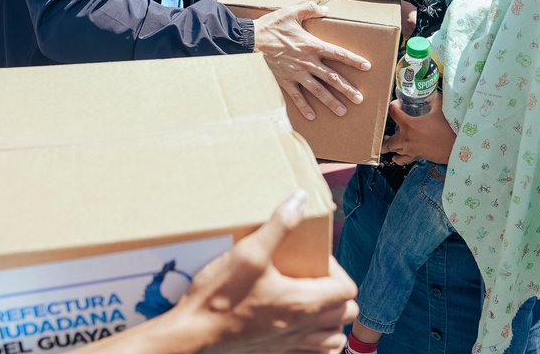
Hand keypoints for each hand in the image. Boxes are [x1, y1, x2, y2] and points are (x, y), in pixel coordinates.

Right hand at [179, 191, 357, 352]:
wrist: (192, 337)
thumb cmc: (218, 298)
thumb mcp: (248, 253)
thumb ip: (279, 225)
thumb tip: (300, 200)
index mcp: (302, 303)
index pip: (346, 289)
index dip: (337, 270)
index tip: (314, 261)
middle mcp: (302, 328)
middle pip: (345, 313)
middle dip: (338, 292)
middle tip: (314, 277)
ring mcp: (290, 346)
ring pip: (333, 340)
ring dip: (331, 321)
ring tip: (312, 302)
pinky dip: (316, 341)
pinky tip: (298, 325)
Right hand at [253, 2, 368, 120]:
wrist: (250, 41)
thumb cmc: (271, 26)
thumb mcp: (291, 12)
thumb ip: (310, 9)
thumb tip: (326, 9)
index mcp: (312, 45)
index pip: (338, 54)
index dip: (354, 60)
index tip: (367, 66)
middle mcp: (308, 62)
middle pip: (332, 78)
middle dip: (347, 89)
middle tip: (359, 99)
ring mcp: (297, 74)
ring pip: (318, 90)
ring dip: (331, 101)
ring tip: (342, 111)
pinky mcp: (285, 81)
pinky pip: (297, 97)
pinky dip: (305, 107)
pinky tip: (313, 116)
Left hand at [382, 94, 455, 164]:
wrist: (457, 146)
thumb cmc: (448, 127)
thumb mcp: (440, 107)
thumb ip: (433, 98)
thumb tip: (430, 92)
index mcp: (409, 124)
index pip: (393, 113)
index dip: (393, 106)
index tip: (398, 104)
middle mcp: (406, 138)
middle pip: (388, 139)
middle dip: (385, 134)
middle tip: (388, 127)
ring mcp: (410, 149)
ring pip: (393, 149)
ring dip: (390, 144)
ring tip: (389, 140)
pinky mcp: (416, 156)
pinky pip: (402, 160)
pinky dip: (397, 158)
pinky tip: (396, 155)